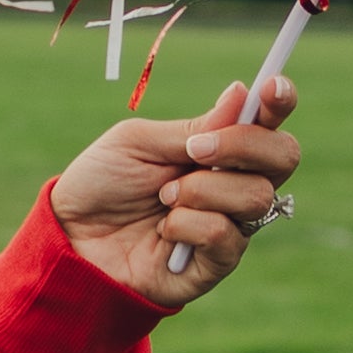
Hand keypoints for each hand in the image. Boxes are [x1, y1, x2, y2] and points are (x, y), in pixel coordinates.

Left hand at [52, 71, 300, 311]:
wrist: (69, 239)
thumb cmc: (99, 185)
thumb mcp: (137, 143)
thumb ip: (192, 127)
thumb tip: (241, 94)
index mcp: (219, 149)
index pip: (268, 123)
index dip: (279, 102)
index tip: (271, 88)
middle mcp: (233, 185)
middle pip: (284, 158)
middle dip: (245, 146)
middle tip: (196, 150)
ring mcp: (229, 225)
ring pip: (256, 197)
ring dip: (203, 189)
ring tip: (163, 197)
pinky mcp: (215, 264)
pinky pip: (226, 235)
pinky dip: (189, 224)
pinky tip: (162, 229)